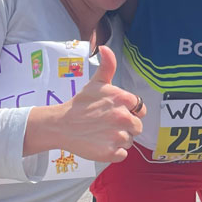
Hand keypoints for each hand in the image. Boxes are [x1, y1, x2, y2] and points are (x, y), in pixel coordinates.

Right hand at [24, 45, 143, 162]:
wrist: (61, 125)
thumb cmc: (80, 104)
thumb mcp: (96, 83)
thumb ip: (107, 66)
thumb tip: (105, 47)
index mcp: (123, 99)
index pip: (140, 109)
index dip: (130, 111)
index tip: (115, 112)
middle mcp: (123, 117)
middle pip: (137, 127)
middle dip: (125, 126)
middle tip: (107, 124)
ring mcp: (117, 136)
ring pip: (130, 141)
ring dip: (119, 139)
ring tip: (102, 133)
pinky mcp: (111, 153)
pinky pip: (122, 154)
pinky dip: (113, 152)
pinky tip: (101, 143)